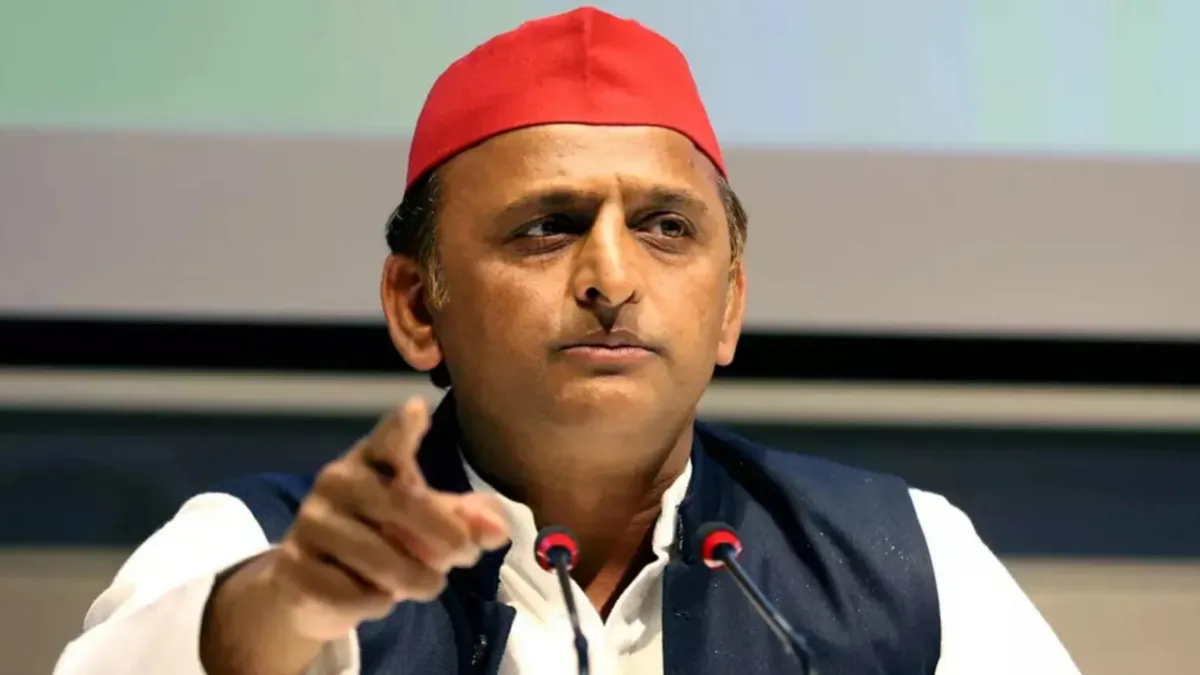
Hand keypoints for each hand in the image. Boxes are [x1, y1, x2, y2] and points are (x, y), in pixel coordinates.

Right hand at [263, 397, 509, 640]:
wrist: (310, 588)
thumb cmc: (380, 538)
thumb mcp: (425, 523)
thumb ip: (466, 521)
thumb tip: (499, 531)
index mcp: (370, 460)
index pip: (387, 440)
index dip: (402, 428)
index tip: (417, 410)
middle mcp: (335, 482)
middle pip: (405, 506)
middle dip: (448, 537)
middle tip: (466, 555)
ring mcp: (311, 523)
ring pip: (385, 561)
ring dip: (419, 580)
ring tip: (424, 581)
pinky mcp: (296, 568)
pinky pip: (357, 594)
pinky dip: (378, 603)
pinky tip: (372, 595)